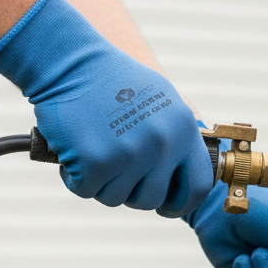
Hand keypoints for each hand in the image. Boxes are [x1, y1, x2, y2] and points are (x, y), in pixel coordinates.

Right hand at [0, 0, 212, 216]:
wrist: (69, 61)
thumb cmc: (114, 82)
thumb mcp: (164, 102)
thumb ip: (179, 138)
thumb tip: (188, 176)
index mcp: (184, 130)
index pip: (198, 186)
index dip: (183, 203)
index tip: (168, 206)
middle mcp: (162, 144)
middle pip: (152, 199)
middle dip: (133, 193)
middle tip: (117, 173)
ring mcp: (129, 154)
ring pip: (117, 198)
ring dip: (102, 184)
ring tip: (96, 154)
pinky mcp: (95, 161)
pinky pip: (86, 190)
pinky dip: (75, 178)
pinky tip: (74, 154)